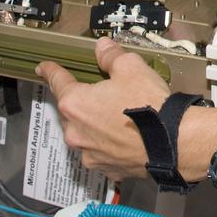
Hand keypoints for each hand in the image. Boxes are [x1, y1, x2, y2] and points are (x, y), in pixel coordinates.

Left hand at [35, 38, 170, 178]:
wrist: (174, 143)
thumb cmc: (148, 103)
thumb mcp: (131, 67)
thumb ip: (111, 56)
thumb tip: (101, 47)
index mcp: (76, 104)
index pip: (57, 82)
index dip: (50, 72)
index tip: (42, 68)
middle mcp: (76, 132)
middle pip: (71, 111)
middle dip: (81, 101)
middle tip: (98, 93)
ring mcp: (90, 154)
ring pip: (84, 134)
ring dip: (94, 125)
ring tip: (115, 117)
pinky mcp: (106, 169)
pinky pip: (101, 152)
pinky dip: (108, 143)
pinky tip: (125, 137)